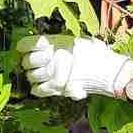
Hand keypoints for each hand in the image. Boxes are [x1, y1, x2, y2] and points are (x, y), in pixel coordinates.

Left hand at [16, 34, 132, 99]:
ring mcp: (53, 74)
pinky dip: (38, 89)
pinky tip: (44, 86)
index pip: (30, 43)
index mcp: (57, 42)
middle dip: (29, 63)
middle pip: (28, 61)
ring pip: (31, 76)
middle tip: (36, 64)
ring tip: (42, 75)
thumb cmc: (97, 55)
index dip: (24, 46)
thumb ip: (64, 44)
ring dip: (34, 76)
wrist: (109, 72)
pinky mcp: (57, 89)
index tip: (23, 49)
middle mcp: (52, 57)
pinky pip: (38, 90)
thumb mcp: (80, 43)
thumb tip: (48, 45)